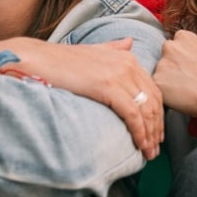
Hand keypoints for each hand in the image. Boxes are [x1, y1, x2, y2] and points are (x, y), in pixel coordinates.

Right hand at [4, 37, 163, 159]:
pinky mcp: (109, 86)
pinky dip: (139, 132)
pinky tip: (139, 145)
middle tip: (155, 149)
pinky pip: (133, 114)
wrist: (38, 59)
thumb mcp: (93, 50)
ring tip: (149, 153)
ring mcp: (119, 74)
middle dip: (157, 128)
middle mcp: (128, 63)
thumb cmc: (60, 60)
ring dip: (150, 134)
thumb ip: (113, 48)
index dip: (157, 114)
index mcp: (127, 57)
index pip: (153, 90)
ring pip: (146, 109)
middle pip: (153, 101)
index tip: (156, 133)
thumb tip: (130, 42)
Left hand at [154, 30, 196, 118]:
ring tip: (187, 93)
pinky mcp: (157, 82)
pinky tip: (182, 100)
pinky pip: (158, 91)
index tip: (189, 70)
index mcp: (184, 36)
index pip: (173, 47)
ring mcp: (162, 63)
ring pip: (159, 76)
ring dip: (168, 84)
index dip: (180, 61)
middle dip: (171, 70)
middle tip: (187, 83)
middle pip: (163, 60)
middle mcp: (170, 46)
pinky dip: (166, 97)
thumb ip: (192, 55)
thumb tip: (188, 65)